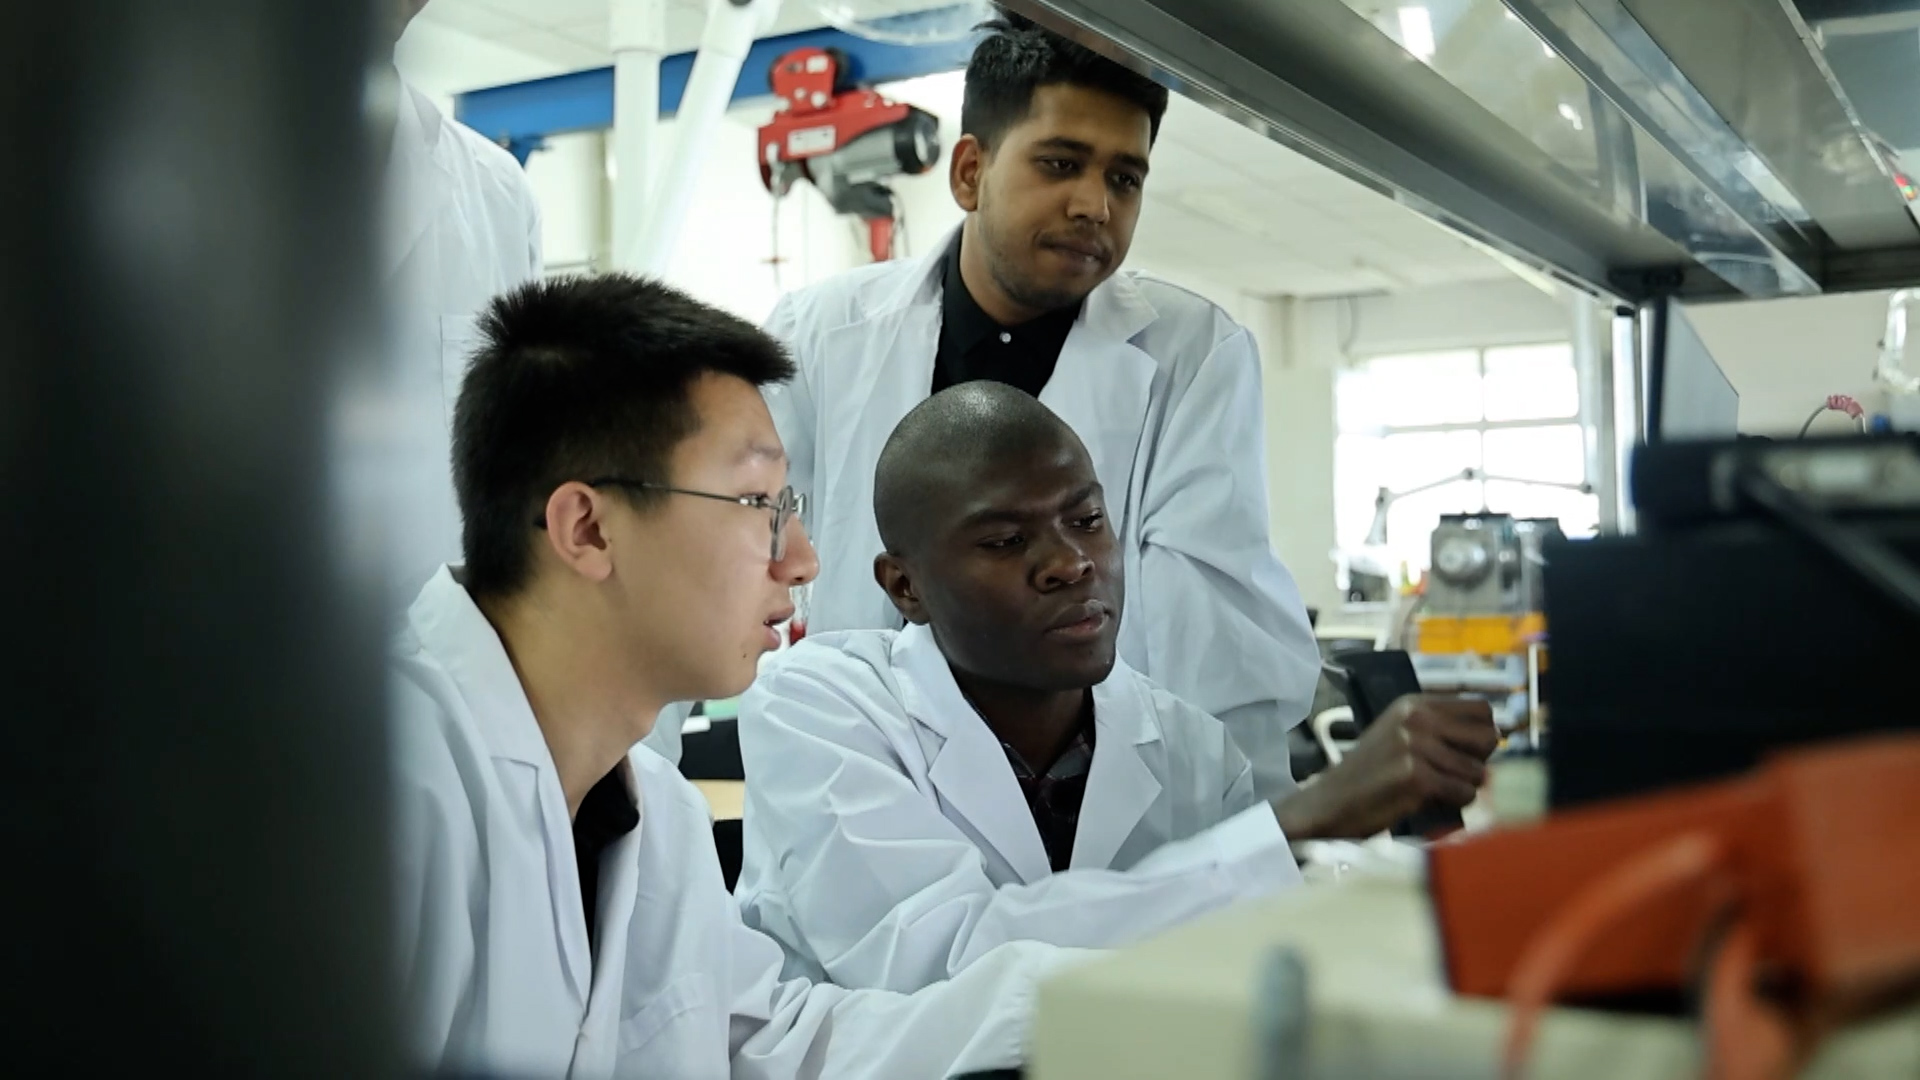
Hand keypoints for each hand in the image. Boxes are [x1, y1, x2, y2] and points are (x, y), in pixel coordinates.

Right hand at [1272, 695, 1498, 840]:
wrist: (1330, 802)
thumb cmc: (1369, 774)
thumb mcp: (1400, 733)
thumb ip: (1440, 728)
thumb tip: (1497, 735)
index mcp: (1414, 703)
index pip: (1481, 709)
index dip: (1482, 733)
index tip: (1468, 751)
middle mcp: (1417, 718)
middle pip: (1488, 736)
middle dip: (1480, 760)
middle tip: (1454, 773)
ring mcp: (1416, 745)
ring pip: (1478, 770)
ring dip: (1464, 786)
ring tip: (1436, 790)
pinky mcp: (1416, 775)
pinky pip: (1464, 793)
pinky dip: (1454, 803)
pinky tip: (1431, 801)